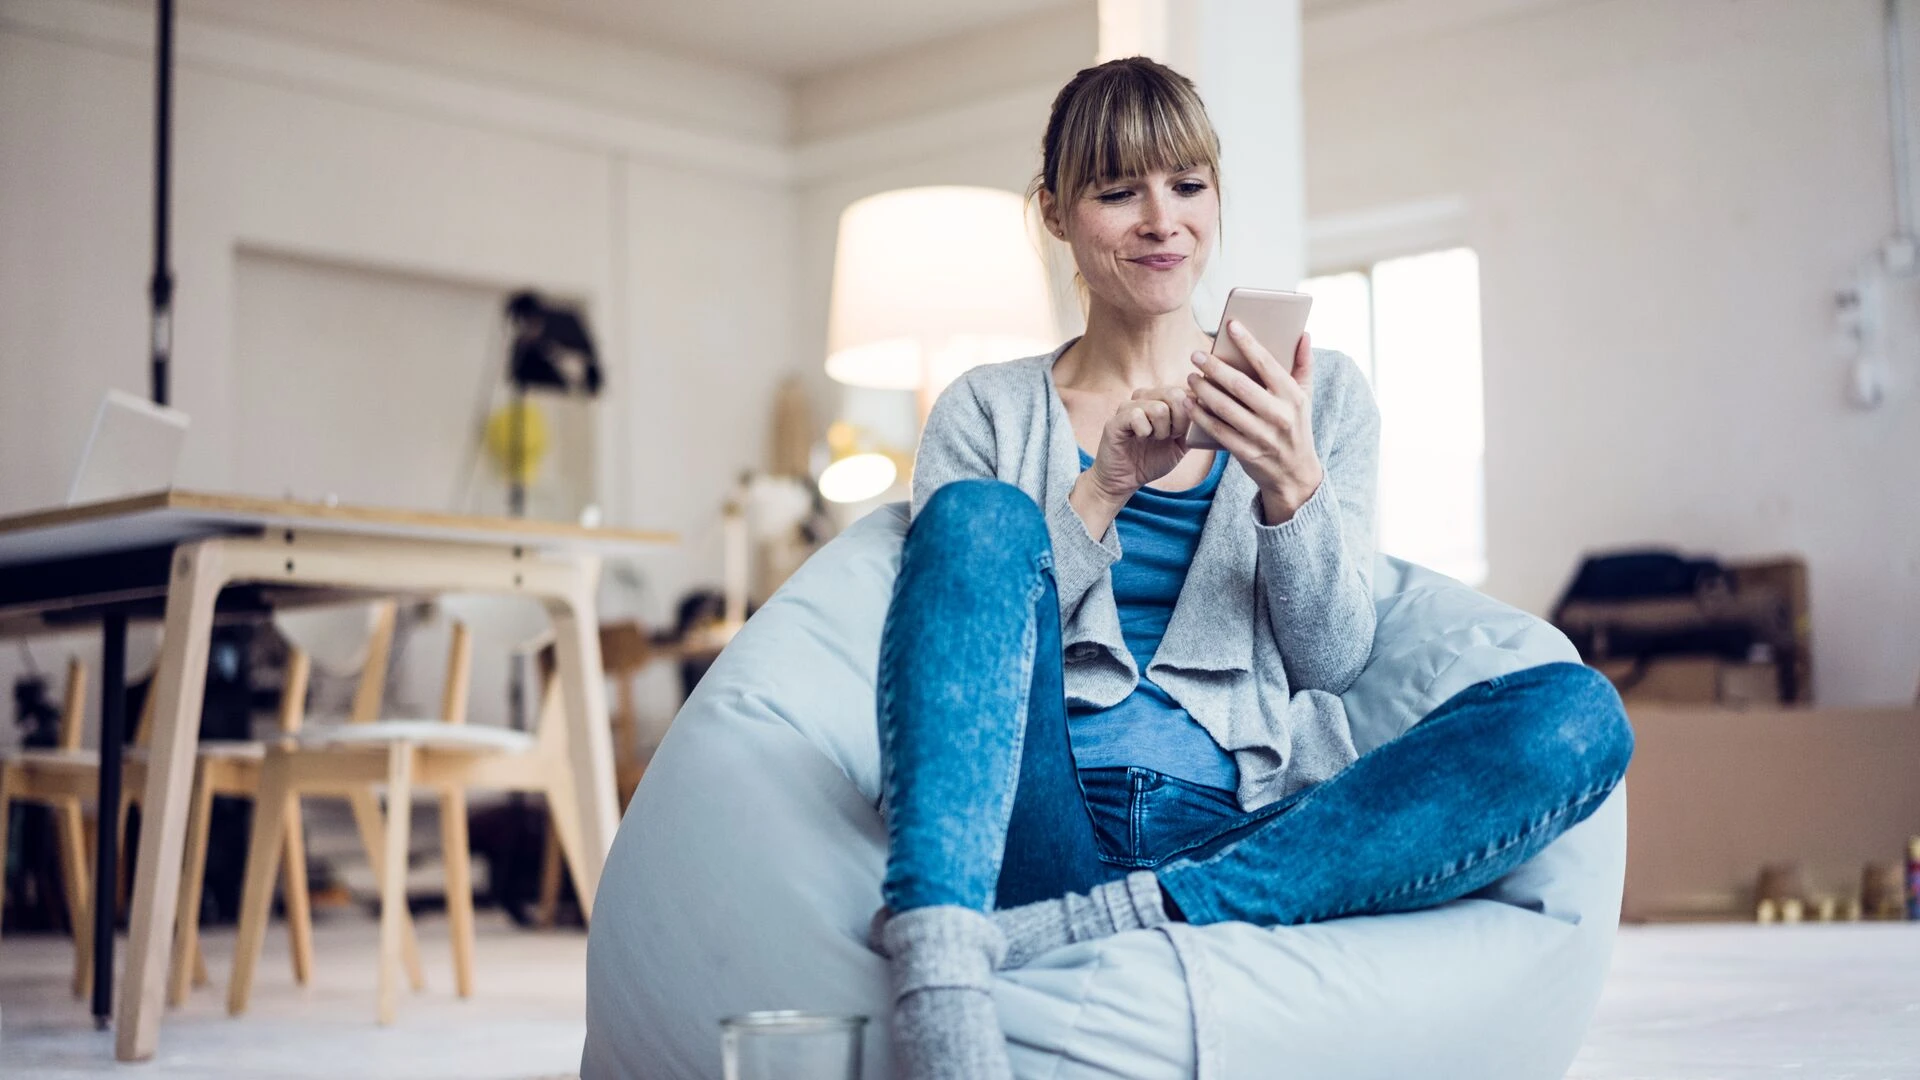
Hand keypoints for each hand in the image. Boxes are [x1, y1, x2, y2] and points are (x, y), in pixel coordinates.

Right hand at [1070, 387, 1191, 537]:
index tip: (1184, 431)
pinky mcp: (1116, 420)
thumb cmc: (1151, 460)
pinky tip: (1139, 439)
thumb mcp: (1181, 444)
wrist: (1124, 480)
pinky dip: (1144, 432)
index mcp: (1161, 399)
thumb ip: (1195, 427)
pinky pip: (1137, 416)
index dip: (1192, 411)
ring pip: (1158, 407)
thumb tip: (1213, 411)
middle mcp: (1145, 397)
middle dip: (1180, 421)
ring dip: (1161, 430)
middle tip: (1171, 436)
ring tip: (1153, 438)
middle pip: (1175, 393)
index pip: (1186, 389)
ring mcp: (1128, 406)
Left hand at [1186, 321, 1323, 524]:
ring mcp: (1262, 436)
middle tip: (1196, 354)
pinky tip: (1189, 403)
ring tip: (1190, 376)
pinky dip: (1200, 416)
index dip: (1248, 343)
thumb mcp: (1305, 397)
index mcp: (1293, 396)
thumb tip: (1304, 334)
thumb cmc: (1296, 427)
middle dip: (1215, 367)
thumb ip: (1304, 365)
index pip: (1267, 363)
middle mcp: (1279, 415)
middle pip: (1240, 385)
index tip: (1231, 325)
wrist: (1295, 474)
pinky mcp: (1246, 453)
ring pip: (1225, 408)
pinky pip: (1217, 431)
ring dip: (1203, 390)